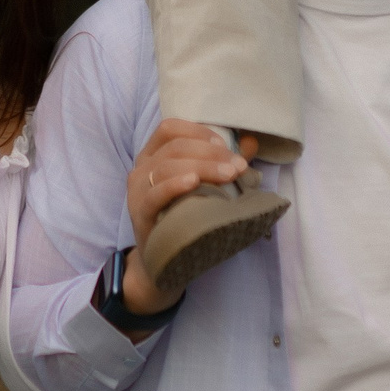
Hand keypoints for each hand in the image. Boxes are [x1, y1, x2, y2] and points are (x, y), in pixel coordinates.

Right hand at [120, 117, 256, 316]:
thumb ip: (223, 163)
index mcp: (152, 156)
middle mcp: (141, 169)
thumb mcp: (203, 186)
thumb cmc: (185, 217)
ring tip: (229, 175)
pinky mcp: (140, 214)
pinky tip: (194, 183)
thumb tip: (252, 141)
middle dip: (210, 153)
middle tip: (238, 166)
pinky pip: (155, 194)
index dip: (198, 132)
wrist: (165, 261)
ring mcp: (137, 191)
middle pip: (174, 147)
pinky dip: (175, 184)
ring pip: (167, 166)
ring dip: (202, 166)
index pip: (170, 129)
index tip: (225, 146)